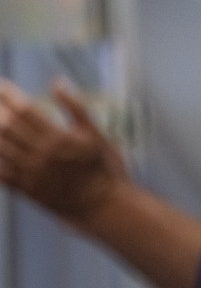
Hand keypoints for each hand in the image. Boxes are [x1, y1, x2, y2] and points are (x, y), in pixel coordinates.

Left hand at [0, 79, 127, 223]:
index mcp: (58, 138)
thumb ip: (75, 108)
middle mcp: (40, 155)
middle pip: (7, 126)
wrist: (100, 204)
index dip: (10, 96)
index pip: (26, 111)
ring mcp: (30, 173)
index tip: (2, 84)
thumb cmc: (102, 167)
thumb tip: (57, 83)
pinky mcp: (25, 189)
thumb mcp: (96, 134)